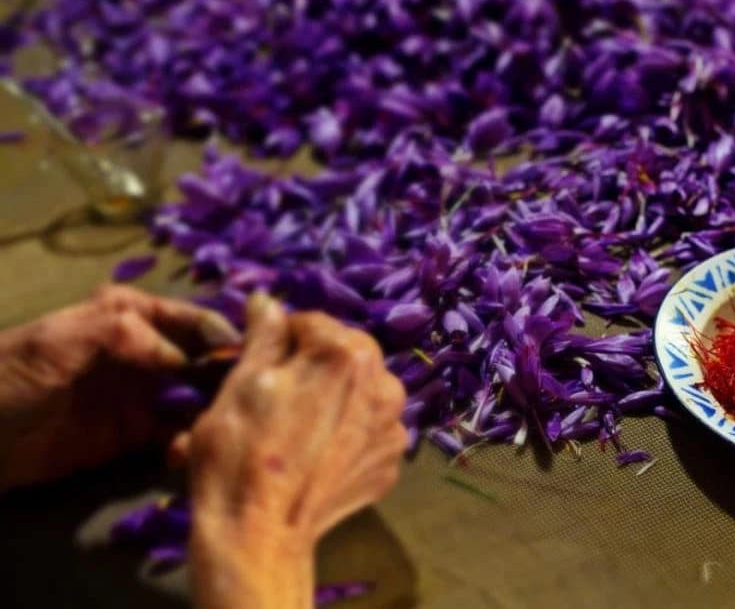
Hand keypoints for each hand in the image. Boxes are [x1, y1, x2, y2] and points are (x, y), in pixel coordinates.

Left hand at [0, 285, 240, 490]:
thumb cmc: (10, 377)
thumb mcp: (60, 341)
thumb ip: (122, 333)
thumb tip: (181, 355)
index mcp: (131, 314)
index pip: (192, 317)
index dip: (223, 332)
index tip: (248, 355)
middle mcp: (147, 350)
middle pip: (207, 358)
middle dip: (229, 374)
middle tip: (246, 397)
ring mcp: (145, 394)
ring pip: (200, 397)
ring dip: (214, 410)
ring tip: (221, 426)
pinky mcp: (137, 436)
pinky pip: (179, 435)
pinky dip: (190, 443)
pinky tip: (187, 451)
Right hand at [183, 293, 406, 608]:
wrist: (260, 533)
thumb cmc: (240, 452)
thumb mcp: (241, 383)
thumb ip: (265, 335)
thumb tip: (267, 301)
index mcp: (347, 353)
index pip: (311, 322)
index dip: (279, 338)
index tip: (258, 363)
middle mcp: (384, 383)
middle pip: (344, 354)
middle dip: (311, 365)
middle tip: (274, 395)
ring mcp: (393, 426)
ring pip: (359, 391)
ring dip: (333, 396)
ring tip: (295, 425)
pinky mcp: (391, 460)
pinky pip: (367, 429)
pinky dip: (345, 432)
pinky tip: (314, 453)